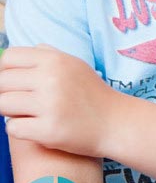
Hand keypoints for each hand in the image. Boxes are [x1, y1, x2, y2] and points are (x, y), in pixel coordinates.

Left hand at [0, 45, 119, 157]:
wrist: (116, 123)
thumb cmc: (92, 95)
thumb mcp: (75, 65)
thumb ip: (48, 55)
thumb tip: (18, 52)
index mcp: (56, 60)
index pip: (9, 58)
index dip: (5, 71)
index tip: (14, 83)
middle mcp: (51, 79)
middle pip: (1, 82)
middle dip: (6, 93)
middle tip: (23, 102)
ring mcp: (49, 105)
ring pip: (2, 105)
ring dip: (11, 112)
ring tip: (29, 114)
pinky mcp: (48, 130)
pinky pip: (12, 128)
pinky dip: (20, 129)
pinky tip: (37, 127)